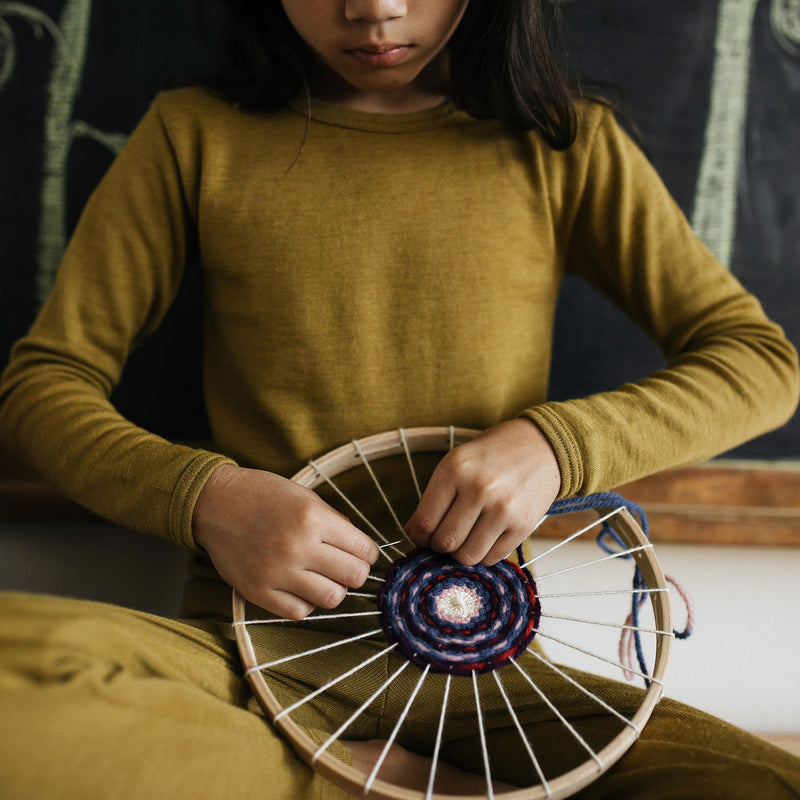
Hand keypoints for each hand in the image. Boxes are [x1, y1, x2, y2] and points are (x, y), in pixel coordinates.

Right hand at [192, 465, 379, 618]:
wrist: (214, 503)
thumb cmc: (263, 495)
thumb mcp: (305, 497)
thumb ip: (335, 523)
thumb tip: (362, 550)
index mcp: (313, 518)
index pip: (363, 550)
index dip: (368, 553)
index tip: (363, 553)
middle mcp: (297, 546)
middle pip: (353, 577)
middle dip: (355, 572)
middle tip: (345, 565)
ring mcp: (276, 572)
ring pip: (332, 599)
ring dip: (333, 588)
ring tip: (322, 576)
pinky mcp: (257, 591)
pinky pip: (300, 612)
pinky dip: (306, 602)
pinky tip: (300, 586)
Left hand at [405, 419, 560, 565]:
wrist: (540, 446)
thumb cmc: (491, 456)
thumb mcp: (457, 462)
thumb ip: (435, 497)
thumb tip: (415, 535)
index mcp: (455, 470)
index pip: (424, 522)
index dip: (418, 536)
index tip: (422, 536)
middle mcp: (479, 489)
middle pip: (444, 543)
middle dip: (439, 546)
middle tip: (444, 538)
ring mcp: (503, 509)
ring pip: (467, 556)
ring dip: (462, 553)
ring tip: (466, 537)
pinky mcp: (523, 525)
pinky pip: (492, 558)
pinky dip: (484, 553)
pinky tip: (486, 535)